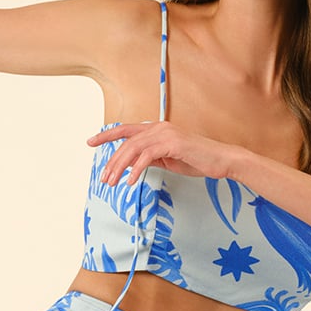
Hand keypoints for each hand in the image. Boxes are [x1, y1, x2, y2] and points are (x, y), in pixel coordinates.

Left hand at [86, 121, 236, 185]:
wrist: (220, 160)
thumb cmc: (197, 160)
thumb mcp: (168, 159)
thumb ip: (151, 158)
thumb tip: (134, 164)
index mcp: (157, 129)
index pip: (126, 130)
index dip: (107, 135)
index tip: (90, 142)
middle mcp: (159, 127)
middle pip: (126, 142)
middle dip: (112, 161)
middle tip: (103, 179)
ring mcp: (166, 134)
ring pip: (133, 148)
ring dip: (120, 167)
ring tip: (112, 183)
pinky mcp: (172, 143)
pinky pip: (147, 156)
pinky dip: (136, 170)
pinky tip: (130, 181)